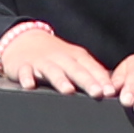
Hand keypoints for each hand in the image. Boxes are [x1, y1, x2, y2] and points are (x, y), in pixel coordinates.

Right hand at [0, 21, 119, 99]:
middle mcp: (61, 58)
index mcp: (75, 57)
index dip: (102, 80)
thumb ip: (90, 73)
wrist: (23, 39)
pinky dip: (26, 78)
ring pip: (52, 71)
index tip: (110, 92)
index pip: (91, 68)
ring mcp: (42, 62)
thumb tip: (110, 90)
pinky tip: (29, 86)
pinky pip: (25, 72)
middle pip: (75, 70)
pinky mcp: (23, 66)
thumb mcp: (73, 60)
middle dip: (87, 81)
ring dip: (60, 80)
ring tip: (68, 91)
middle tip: (97, 93)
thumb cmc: (54, 55)